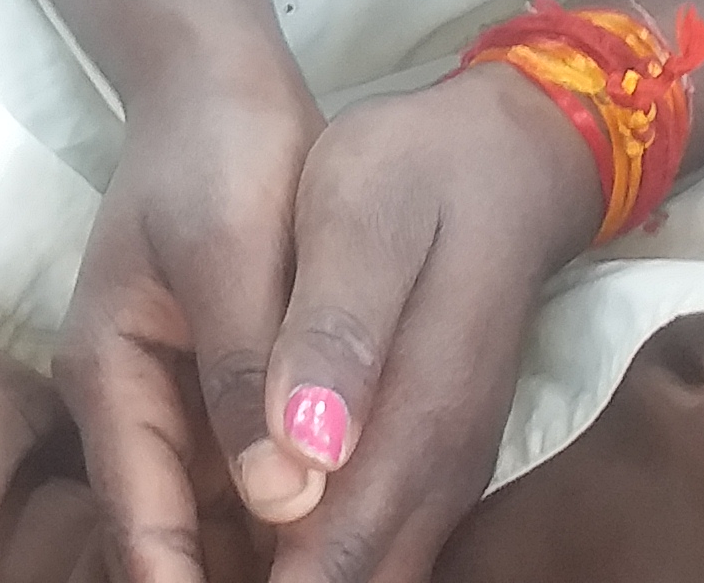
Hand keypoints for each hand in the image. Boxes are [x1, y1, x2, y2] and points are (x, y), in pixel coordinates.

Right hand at [56, 55, 323, 580]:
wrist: (224, 87)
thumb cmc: (217, 154)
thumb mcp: (228, 249)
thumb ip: (247, 370)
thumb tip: (281, 497)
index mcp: (109, 376)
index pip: (144, 526)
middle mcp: (137, 412)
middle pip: (180, 543)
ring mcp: (183, 410)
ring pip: (223, 530)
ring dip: (274, 564)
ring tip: (342, 580)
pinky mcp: (231, 400)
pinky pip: (259, 493)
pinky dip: (297, 527)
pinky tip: (347, 549)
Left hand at [252, 68, 602, 582]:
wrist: (505, 163)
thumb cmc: (416, 175)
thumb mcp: (361, 218)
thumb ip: (333, 335)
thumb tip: (299, 463)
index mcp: (421, 418)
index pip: (338, 556)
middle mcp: (442, 471)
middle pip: (356, 578)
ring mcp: (443, 471)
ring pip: (369, 568)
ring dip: (283, 569)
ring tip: (199, 566)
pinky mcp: (430, 458)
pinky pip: (374, 540)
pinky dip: (312, 553)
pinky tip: (243, 540)